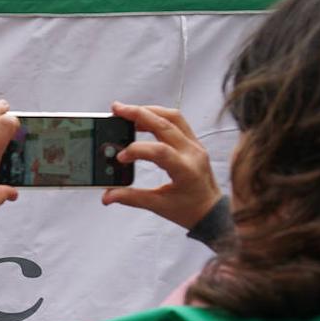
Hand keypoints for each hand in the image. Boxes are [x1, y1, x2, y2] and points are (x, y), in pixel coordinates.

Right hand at [101, 102, 221, 229]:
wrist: (211, 211)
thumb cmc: (189, 210)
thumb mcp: (158, 206)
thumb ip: (131, 198)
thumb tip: (107, 195)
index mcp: (186, 170)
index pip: (160, 151)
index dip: (137, 150)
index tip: (120, 157)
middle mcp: (193, 153)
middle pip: (166, 124)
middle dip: (138, 114)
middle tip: (116, 110)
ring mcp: (195, 145)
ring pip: (172, 117)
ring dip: (149, 111)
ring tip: (127, 112)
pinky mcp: (193, 142)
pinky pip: (177, 121)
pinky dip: (158, 115)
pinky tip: (142, 118)